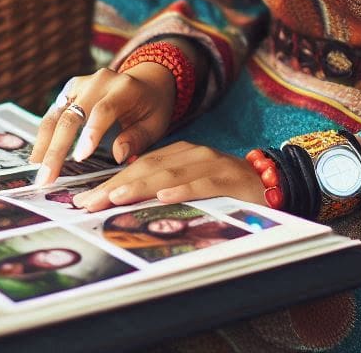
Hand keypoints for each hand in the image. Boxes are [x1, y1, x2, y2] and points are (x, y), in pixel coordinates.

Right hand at [29, 63, 177, 186]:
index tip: (80, 158)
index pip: (104, 109)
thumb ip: (138, 138)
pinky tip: (38, 157)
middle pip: (73, 114)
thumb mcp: (156, 122)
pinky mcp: (70, 90)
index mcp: (125, 87)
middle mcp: (99, 81)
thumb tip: (118, 156)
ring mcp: (82, 83)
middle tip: (47, 178)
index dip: (91, 132)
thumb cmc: (152, 106)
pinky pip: (53, 113)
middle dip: (57, 148)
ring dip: (45, 144)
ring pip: (57, 114)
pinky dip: (44, 136)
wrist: (147, 79)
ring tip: (37, 171)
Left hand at [72, 141, 266, 211]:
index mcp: (182, 154)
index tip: (84, 200)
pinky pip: (203, 183)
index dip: (111, 182)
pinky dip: (183, 189)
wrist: (276, 184)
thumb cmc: (229, 191)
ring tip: (115, 197)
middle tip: (89, 204)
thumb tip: (124, 206)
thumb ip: (165, 189)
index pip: (140, 167)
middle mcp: (194, 154)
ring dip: (141, 186)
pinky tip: (165, 197)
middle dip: (116, 186)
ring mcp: (212, 164)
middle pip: (148, 169)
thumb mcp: (193, 187)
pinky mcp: (230, 178)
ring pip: (170, 174)